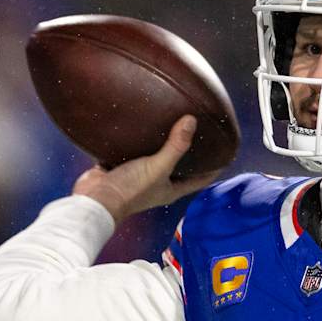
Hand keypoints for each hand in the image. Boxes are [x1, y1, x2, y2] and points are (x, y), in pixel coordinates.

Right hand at [73, 116, 222, 222]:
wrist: (95, 199)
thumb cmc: (130, 190)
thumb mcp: (157, 167)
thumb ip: (175, 146)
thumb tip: (191, 121)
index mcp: (171, 189)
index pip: (200, 179)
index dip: (214, 168)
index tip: (226, 153)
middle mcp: (157, 183)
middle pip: (180, 168)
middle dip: (190, 153)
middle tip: (199, 132)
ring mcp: (139, 176)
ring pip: (155, 158)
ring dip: (162, 145)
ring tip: (171, 123)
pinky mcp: (121, 167)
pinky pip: (133, 152)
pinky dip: (137, 141)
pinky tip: (140, 126)